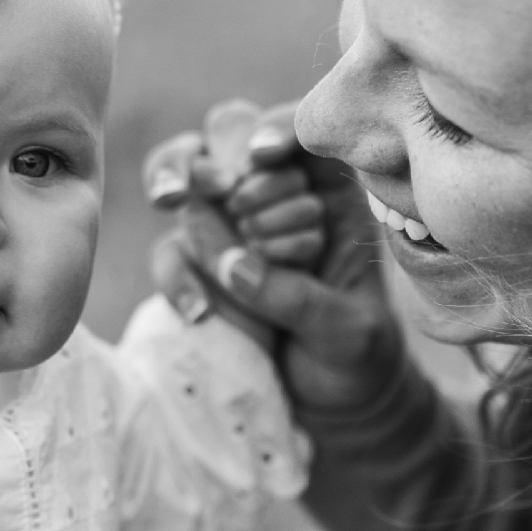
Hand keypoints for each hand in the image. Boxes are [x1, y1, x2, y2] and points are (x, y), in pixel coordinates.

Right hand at [143, 99, 405, 416]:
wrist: (335, 401)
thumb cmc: (359, 355)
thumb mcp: (347, 330)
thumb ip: (297, 297)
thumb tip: (233, 268)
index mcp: (330, 190)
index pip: (301, 134)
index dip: (277, 129)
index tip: (264, 156)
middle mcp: (276, 195)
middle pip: (226, 136)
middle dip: (214, 154)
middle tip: (217, 187)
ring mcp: (233, 226)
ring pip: (189, 184)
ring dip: (188, 199)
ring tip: (194, 226)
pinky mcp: (201, 264)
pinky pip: (172, 253)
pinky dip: (175, 275)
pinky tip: (197, 313)